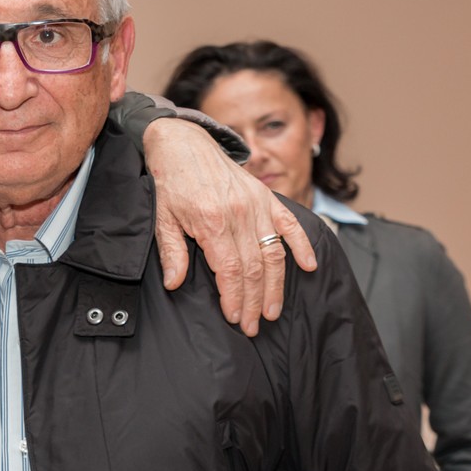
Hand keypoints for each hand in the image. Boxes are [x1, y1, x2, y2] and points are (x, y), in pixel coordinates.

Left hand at [143, 119, 316, 335]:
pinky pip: (290, 225)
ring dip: (276, 286)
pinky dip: (302, 245)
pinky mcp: (267, 197)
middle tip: (254, 326)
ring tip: (273, 311)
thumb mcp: (161, 217)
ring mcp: (257, 205)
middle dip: (254, 302)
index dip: (234, 298)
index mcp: (212, 222)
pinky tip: (310, 266)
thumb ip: (172, 251)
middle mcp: (240, 214)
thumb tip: (174, 283)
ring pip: (274, 254)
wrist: (183, 143)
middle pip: (254, 268)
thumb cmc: (169, 182)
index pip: (230, 271)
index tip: (235, 318)